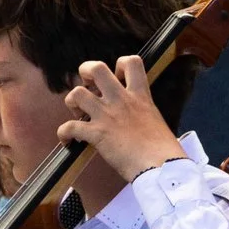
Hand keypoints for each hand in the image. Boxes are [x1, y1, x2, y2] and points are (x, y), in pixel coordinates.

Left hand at [59, 54, 181, 182]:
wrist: (161, 166)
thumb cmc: (164, 150)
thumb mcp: (156, 120)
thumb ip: (142, 113)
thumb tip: (136, 121)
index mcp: (139, 96)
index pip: (131, 62)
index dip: (120, 65)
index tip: (118, 78)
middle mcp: (121, 100)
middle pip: (96, 68)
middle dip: (86, 72)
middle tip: (88, 85)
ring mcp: (107, 115)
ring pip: (77, 93)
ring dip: (72, 101)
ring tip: (78, 112)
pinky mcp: (96, 134)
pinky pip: (69, 127)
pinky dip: (64, 133)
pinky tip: (67, 140)